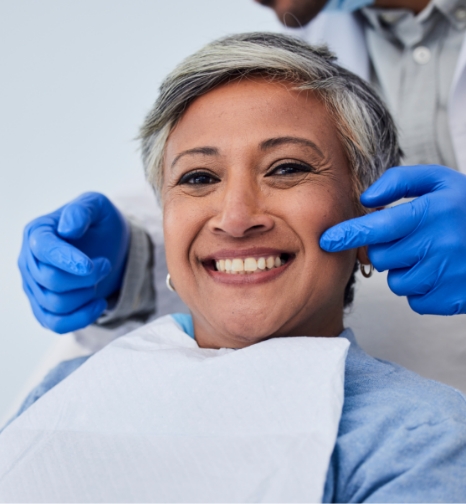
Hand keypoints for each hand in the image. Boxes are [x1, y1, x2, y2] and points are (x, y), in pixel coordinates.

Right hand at [18, 192, 129, 332]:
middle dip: (86, 277)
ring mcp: (34, 287)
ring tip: (100, 279)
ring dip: (86, 294)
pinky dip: (81, 318)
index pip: (43, 249)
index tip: (90, 266)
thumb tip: (67, 229)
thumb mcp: (97, 206)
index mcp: (37, 232)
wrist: (109, 248)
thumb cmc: (100, 224)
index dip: (66, 259)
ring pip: (55, 304)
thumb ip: (82, 210)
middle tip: (105, 264)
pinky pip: (56, 324)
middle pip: (50, 280)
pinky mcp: (44, 308)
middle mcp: (28, 261)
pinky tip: (100, 303)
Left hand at [320, 165, 465, 314]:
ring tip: (431, 254)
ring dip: (405, 269)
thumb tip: (366, 199)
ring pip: (396, 280)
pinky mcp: (451, 300)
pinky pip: (413, 299)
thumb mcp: (439, 181)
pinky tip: (440, 272)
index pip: (376, 227)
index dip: (347, 234)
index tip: (326, 240)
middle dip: (387, 248)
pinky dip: (420, 287)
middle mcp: (438, 245)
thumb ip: (399, 181)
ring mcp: (446, 275)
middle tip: (411, 237)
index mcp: (432, 212)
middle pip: (381, 257)